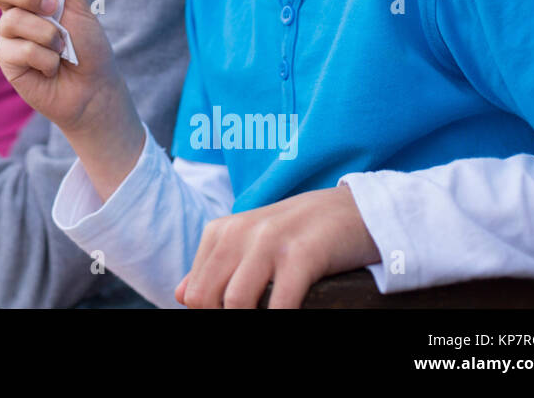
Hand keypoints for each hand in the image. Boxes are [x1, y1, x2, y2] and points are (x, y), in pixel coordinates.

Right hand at [0, 0, 143, 199]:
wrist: (95, 89)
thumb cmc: (89, 48)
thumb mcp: (80, 5)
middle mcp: (13, 9)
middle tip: (53, 7)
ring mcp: (7, 35)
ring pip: (11, 20)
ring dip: (47, 34)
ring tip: (62, 48)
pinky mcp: (6, 60)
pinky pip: (17, 49)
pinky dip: (44, 58)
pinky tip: (52, 67)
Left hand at [176, 184, 381, 308]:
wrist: (351, 210)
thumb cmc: (298, 234)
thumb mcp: (249, 243)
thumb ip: (214, 267)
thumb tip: (181, 296)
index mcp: (220, 232)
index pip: (194, 292)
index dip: (209, 314)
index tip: (228, 316)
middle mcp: (238, 233)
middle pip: (207, 298)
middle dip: (221, 318)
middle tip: (245, 323)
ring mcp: (269, 242)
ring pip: (235, 303)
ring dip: (248, 321)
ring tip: (264, 323)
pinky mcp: (301, 256)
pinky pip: (279, 304)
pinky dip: (278, 320)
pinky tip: (286, 318)